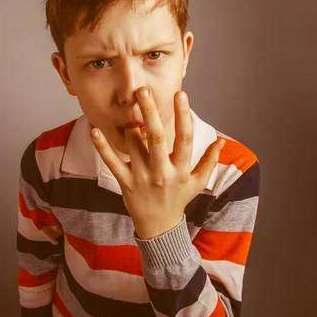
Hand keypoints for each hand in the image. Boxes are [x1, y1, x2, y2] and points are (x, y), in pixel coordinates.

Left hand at [90, 88, 224, 239]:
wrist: (159, 226)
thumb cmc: (178, 199)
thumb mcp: (198, 183)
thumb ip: (210, 161)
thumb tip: (222, 141)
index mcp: (181, 170)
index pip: (185, 139)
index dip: (183, 116)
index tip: (180, 94)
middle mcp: (162, 172)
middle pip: (157, 139)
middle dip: (150, 114)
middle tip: (144, 90)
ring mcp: (142, 178)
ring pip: (134, 147)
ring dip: (130, 126)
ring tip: (128, 105)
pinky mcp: (125, 183)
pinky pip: (112, 163)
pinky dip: (102, 147)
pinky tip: (94, 131)